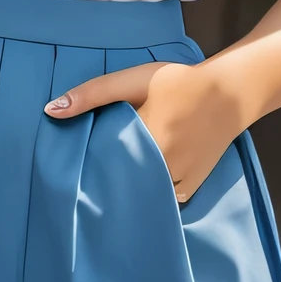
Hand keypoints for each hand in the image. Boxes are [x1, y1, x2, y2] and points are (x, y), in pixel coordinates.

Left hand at [44, 60, 241, 202]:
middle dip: (104, 181)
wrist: (230, 93)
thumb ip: (92, 94)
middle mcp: (163, 170)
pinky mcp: (190, 190)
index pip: (101, 166)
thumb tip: (51, 111)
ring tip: (114, 178)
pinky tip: (140, 182)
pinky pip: (161, 200)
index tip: (72, 168)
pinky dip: (149, 193)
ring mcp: (179, 184)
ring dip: (127, 189)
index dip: (86, 167)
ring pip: (140, 195)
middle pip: (120, 184)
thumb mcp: (133, 81)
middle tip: (89, 176)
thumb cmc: (178, 83)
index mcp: (145, 142)